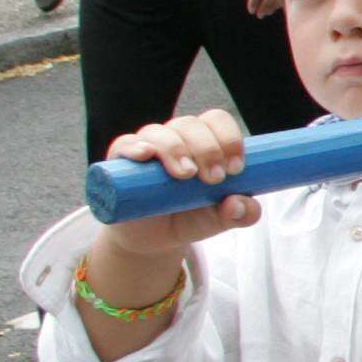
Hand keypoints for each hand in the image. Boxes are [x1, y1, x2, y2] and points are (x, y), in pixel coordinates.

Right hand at [95, 109, 258, 259]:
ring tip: (186, 175)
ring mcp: (146, 146)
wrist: (154, 240)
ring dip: (176, 149)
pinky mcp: (119, 162)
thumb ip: (241, 214)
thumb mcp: (220, 220)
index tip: (236, 169)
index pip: (217, 122)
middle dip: (207, 149)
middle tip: (214, 179)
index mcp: (204, 142)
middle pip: (191, 125)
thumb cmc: (190, 218)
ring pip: (160, 132)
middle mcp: (175, 138)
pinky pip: (124, 144)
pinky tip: (146, 155)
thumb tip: (241, 204)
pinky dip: (135, 146)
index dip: (229, 139)